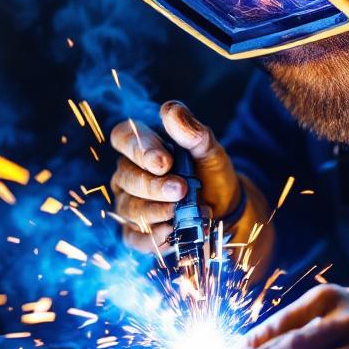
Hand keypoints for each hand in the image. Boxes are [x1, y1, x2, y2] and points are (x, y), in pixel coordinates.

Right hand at [109, 101, 239, 253]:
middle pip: (126, 177)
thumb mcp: (209, 151)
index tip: (164, 161)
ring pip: (129, 208)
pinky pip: (134, 237)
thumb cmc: (211, 175)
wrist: (225, 211)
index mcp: (142, 146)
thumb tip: (170, 111)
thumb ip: (192, 132)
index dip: (139, 149)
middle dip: (153, 185)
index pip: (123, 138)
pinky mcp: (136, 232)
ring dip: (155, 211)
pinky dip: (153, 237)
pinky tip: (172, 234)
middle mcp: (128, 174)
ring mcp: (129, 203)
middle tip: (180, 190)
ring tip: (183, 213)